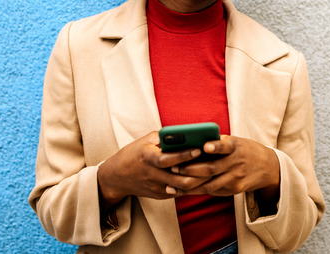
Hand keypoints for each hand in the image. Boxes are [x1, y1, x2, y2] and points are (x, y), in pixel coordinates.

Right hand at [96, 132, 213, 208]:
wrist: (116, 177)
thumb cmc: (133, 154)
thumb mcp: (145, 141)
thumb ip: (164, 137)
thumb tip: (186, 133)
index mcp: (146, 157)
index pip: (167, 158)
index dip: (183, 155)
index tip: (198, 149)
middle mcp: (151, 174)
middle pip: (179, 177)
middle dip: (198, 171)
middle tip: (213, 162)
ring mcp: (156, 187)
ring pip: (183, 188)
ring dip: (199, 181)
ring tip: (212, 171)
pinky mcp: (160, 195)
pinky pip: (180, 192)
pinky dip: (192, 187)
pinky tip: (204, 179)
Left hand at [172, 135, 279, 199]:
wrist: (268, 167)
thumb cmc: (244, 150)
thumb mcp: (236, 141)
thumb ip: (218, 142)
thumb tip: (192, 141)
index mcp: (236, 147)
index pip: (226, 146)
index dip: (216, 146)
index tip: (205, 146)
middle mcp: (236, 163)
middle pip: (211, 168)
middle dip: (191, 169)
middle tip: (174, 167)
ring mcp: (235, 178)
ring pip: (209, 184)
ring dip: (189, 185)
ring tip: (172, 184)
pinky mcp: (234, 190)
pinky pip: (212, 191)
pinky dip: (196, 191)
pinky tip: (182, 191)